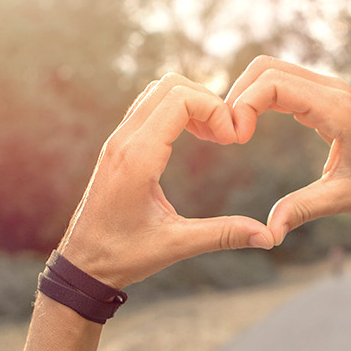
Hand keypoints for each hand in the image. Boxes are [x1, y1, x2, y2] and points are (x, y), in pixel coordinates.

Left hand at [57, 74, 274, 288]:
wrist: (82, 264)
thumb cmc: (123, 255)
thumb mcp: (176, 245)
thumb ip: (223, 235)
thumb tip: (267, 237)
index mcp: (137, 158)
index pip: (180, 99)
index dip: (216, 109)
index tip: (233, 140)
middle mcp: (124, 141)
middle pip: (170, 85)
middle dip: (207, 101)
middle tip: (227, 136)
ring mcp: (118, 141)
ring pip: (158, 92)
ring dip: (192, 103)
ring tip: (215, 136)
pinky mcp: (118, 147)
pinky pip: (148, 108)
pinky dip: (177, 112)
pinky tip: (195, 138)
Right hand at [226, 56, 350, 244]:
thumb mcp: (341, 200)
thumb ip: (302, 210)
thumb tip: (268, 233)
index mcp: (335, 109)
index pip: (274, 84)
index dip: (244, 105)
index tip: (235, 139)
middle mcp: (331, 89)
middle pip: (266, 67)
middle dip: (238, 94)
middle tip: (226, 134)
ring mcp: (327, 89)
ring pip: (271, 70)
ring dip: (246, 94)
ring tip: (233, 131)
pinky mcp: (323, 96)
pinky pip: (282, 83)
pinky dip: (258, 97)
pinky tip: (248, 127)